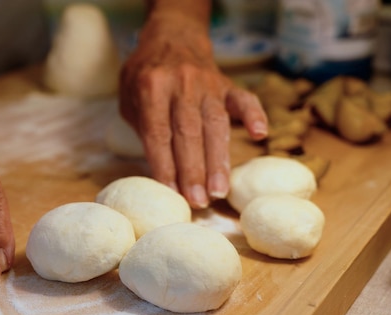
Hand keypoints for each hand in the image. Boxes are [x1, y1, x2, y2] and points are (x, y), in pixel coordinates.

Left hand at [119, 12, 267, 208]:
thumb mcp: (130, 97)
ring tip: (220, 190)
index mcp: (152, 87)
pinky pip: (244, 99)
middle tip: (198, 201)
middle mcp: (182, 84)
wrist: (171, 37)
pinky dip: (253, 115)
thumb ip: (143, 129)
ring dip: (218, 160)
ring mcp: (208, 84)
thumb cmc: (146, 76)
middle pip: (189, 133)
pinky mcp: (227, 85)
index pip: (159, 134)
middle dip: (193, 171)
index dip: (165, 166)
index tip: (172, 193)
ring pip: (215, 124)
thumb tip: (161, 170)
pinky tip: (260, 135)